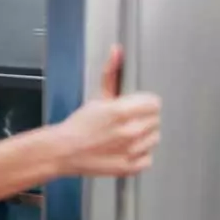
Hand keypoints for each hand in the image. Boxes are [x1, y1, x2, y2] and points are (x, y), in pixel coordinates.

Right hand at [56, 45, 161, 175]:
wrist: (63, 151)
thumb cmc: (78, 125)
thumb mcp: (97, 96)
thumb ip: (111, 73)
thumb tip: (117, 51)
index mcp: (121, 111)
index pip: (154, 103)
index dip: (145, 103)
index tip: (137, 106)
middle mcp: (129, 132)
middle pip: (156, 120)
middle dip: (144, 118)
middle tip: (128, 120)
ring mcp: (130, 151)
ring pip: (155, 139)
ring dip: (144, 136)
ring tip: (127, 135)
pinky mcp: (128, 167)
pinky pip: (149, 159)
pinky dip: (140, 155)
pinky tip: (127, 149)